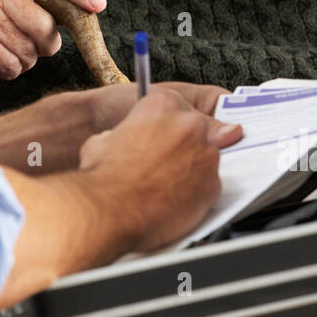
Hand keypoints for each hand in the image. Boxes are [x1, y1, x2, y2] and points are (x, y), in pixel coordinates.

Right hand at [0, 0, 105, 76]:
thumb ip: (34, 0)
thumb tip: (79, 15)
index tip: (98, 4)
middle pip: (45, 27)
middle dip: (45, 45)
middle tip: (32, 45)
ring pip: (29, 51)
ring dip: (23, 61)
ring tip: (4, 50)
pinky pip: (11, 64)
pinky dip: (8, 71)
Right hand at [78, 88, 234, 253]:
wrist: (110, 212)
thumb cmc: (103, 176)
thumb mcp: (102, 140)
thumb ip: (122, 134)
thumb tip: (118, 141)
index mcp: (163, 104)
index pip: (173, 105)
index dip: (162, 124)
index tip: (157, 136)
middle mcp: (190, 124)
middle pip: (195, 129)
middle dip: (181, 144)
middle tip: (161, 162)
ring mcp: (206, 155)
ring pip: (204, 158)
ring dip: (189, 168)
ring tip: (164, 186)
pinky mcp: (214, 185)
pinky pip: (208, 186)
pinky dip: (195, 193)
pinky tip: (172, 201)